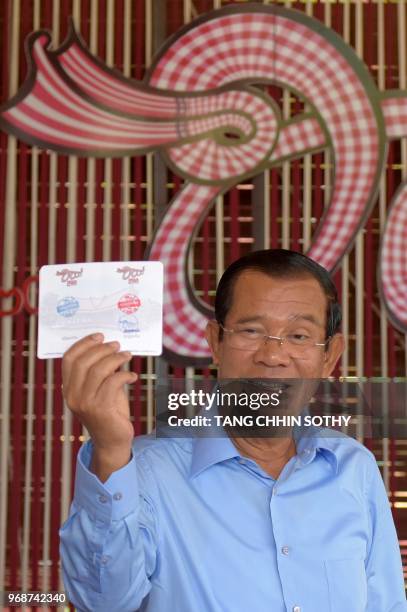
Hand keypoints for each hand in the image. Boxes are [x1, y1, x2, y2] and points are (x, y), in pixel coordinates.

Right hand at [62, 333, 136, 476]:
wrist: (113, 441)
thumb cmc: (109, 411)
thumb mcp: (101, 389)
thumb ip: (101, 371)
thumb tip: (112, 347)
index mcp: (69, 388)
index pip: (69, 359)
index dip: (83, 344)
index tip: (99, 335)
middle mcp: (73, 395)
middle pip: (83, 362)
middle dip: (102, 349)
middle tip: (116, 344)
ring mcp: (85, 403)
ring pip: (98, 370)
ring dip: (115, 359)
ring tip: (127, 355)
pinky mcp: (101, 409)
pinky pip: (113, 383)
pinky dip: (125, 375)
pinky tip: (132, 376)